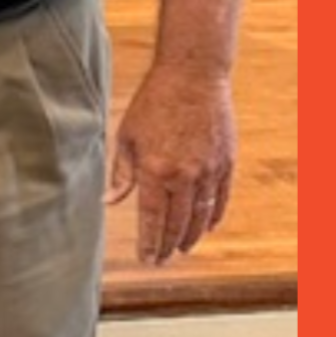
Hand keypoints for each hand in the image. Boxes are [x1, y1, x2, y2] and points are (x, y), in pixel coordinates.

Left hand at [108, 60, 236, 264]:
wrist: (192, 77)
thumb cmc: (153, 103)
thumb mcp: (127, 136)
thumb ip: (121, 173)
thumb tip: (109, 202)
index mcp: (155, 170)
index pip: (152, 218)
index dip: (150, 241)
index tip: (147, 259)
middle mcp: (185, 175)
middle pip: (178, 222)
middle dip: (169, 244)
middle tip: (162, 259)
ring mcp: (209, 170)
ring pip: (201, 215)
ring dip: (192, 236)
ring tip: (182, 249)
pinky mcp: (227, 162)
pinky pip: (221, 198)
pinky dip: (214, 215)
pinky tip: (206, 226)